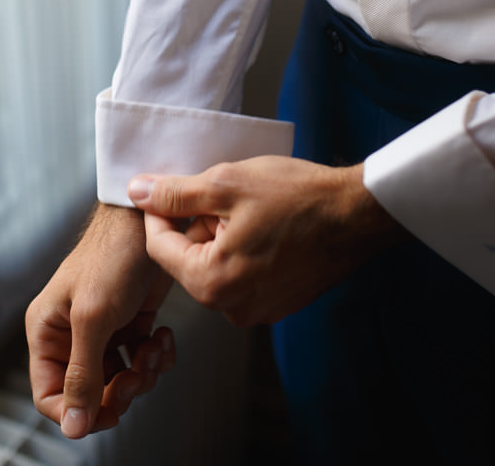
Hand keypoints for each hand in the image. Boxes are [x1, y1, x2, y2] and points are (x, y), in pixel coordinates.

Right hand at [26, 203, 174, 438]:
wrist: (150, 218)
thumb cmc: (113, 254)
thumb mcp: (94, 317)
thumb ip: (83, 374)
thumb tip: (75, 426)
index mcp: (47, 332)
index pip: (50, 396)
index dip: (79, 412)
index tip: (111, 411)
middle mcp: (70, 333)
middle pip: (89, 392)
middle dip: (120, 391)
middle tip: (140, 376)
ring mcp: (102, 329)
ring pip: (118, 379)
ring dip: (143, 373)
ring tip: (155, 349)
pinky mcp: (129, 321)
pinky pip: (140, 359)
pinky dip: (155, 356)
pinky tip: (163, 336)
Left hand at [129, 156, 404, 326]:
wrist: (357, 214)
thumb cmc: (297, 197)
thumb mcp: (226, 184)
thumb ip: (175, 194)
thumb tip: (137, 192)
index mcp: (212, 283)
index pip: (158, 248)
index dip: (160, 212)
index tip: (173, 189)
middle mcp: (231, 308)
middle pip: (188, 260)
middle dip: (197, 226)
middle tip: (224, 196)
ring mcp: (258, 310)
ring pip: (216, 267)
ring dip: (221, 238)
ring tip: (250, 210)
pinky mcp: (278, 304)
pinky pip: (243, 277)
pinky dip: (244, 251)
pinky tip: (267, 227)